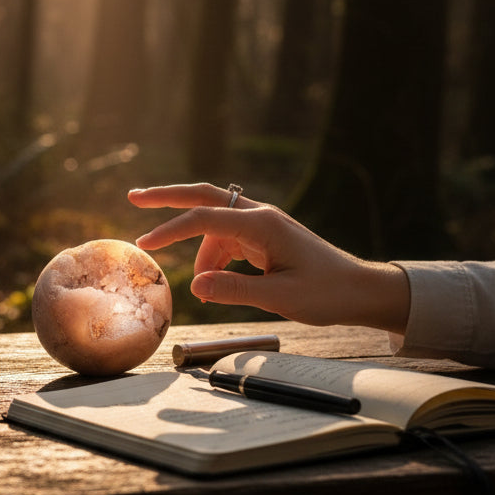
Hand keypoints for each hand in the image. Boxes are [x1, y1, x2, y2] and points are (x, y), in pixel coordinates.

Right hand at [128, 183, 409, 334]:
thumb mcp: (280, 298)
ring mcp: (263, 224)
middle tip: (133, 197)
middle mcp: (261, 215)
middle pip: (204, 195)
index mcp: (263, 224)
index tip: (144, 243)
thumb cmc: (327, 294)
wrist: (360, 291)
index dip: (171, 229)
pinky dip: (213, 255)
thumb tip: (195, 285)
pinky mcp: (265, 236)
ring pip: (215, 222)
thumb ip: (235, 290)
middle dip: (168, 197)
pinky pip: (227, 238)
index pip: (205, 218)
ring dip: (197, 247)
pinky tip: (213, 280)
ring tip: (199, 284)